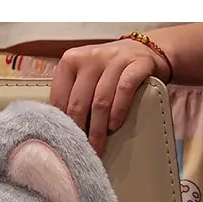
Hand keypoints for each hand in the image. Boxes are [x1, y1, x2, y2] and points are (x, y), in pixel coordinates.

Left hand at [50, 39, 169, 156]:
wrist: (143, 50)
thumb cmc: (108, 70)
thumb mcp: (85, 76)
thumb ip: (71, 94)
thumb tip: (61, 130)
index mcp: (71, 60)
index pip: (59, 97)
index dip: (62, 124)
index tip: (65, 141)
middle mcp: (90, 56)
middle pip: (79, 102)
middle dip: (79, 132)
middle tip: (81, 151)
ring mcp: (114, 59)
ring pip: (100, 101)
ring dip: (98, 129)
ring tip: (97, 146)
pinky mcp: (136, 64)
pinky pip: (124, 90)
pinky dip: (118, 111)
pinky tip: (115, 126)